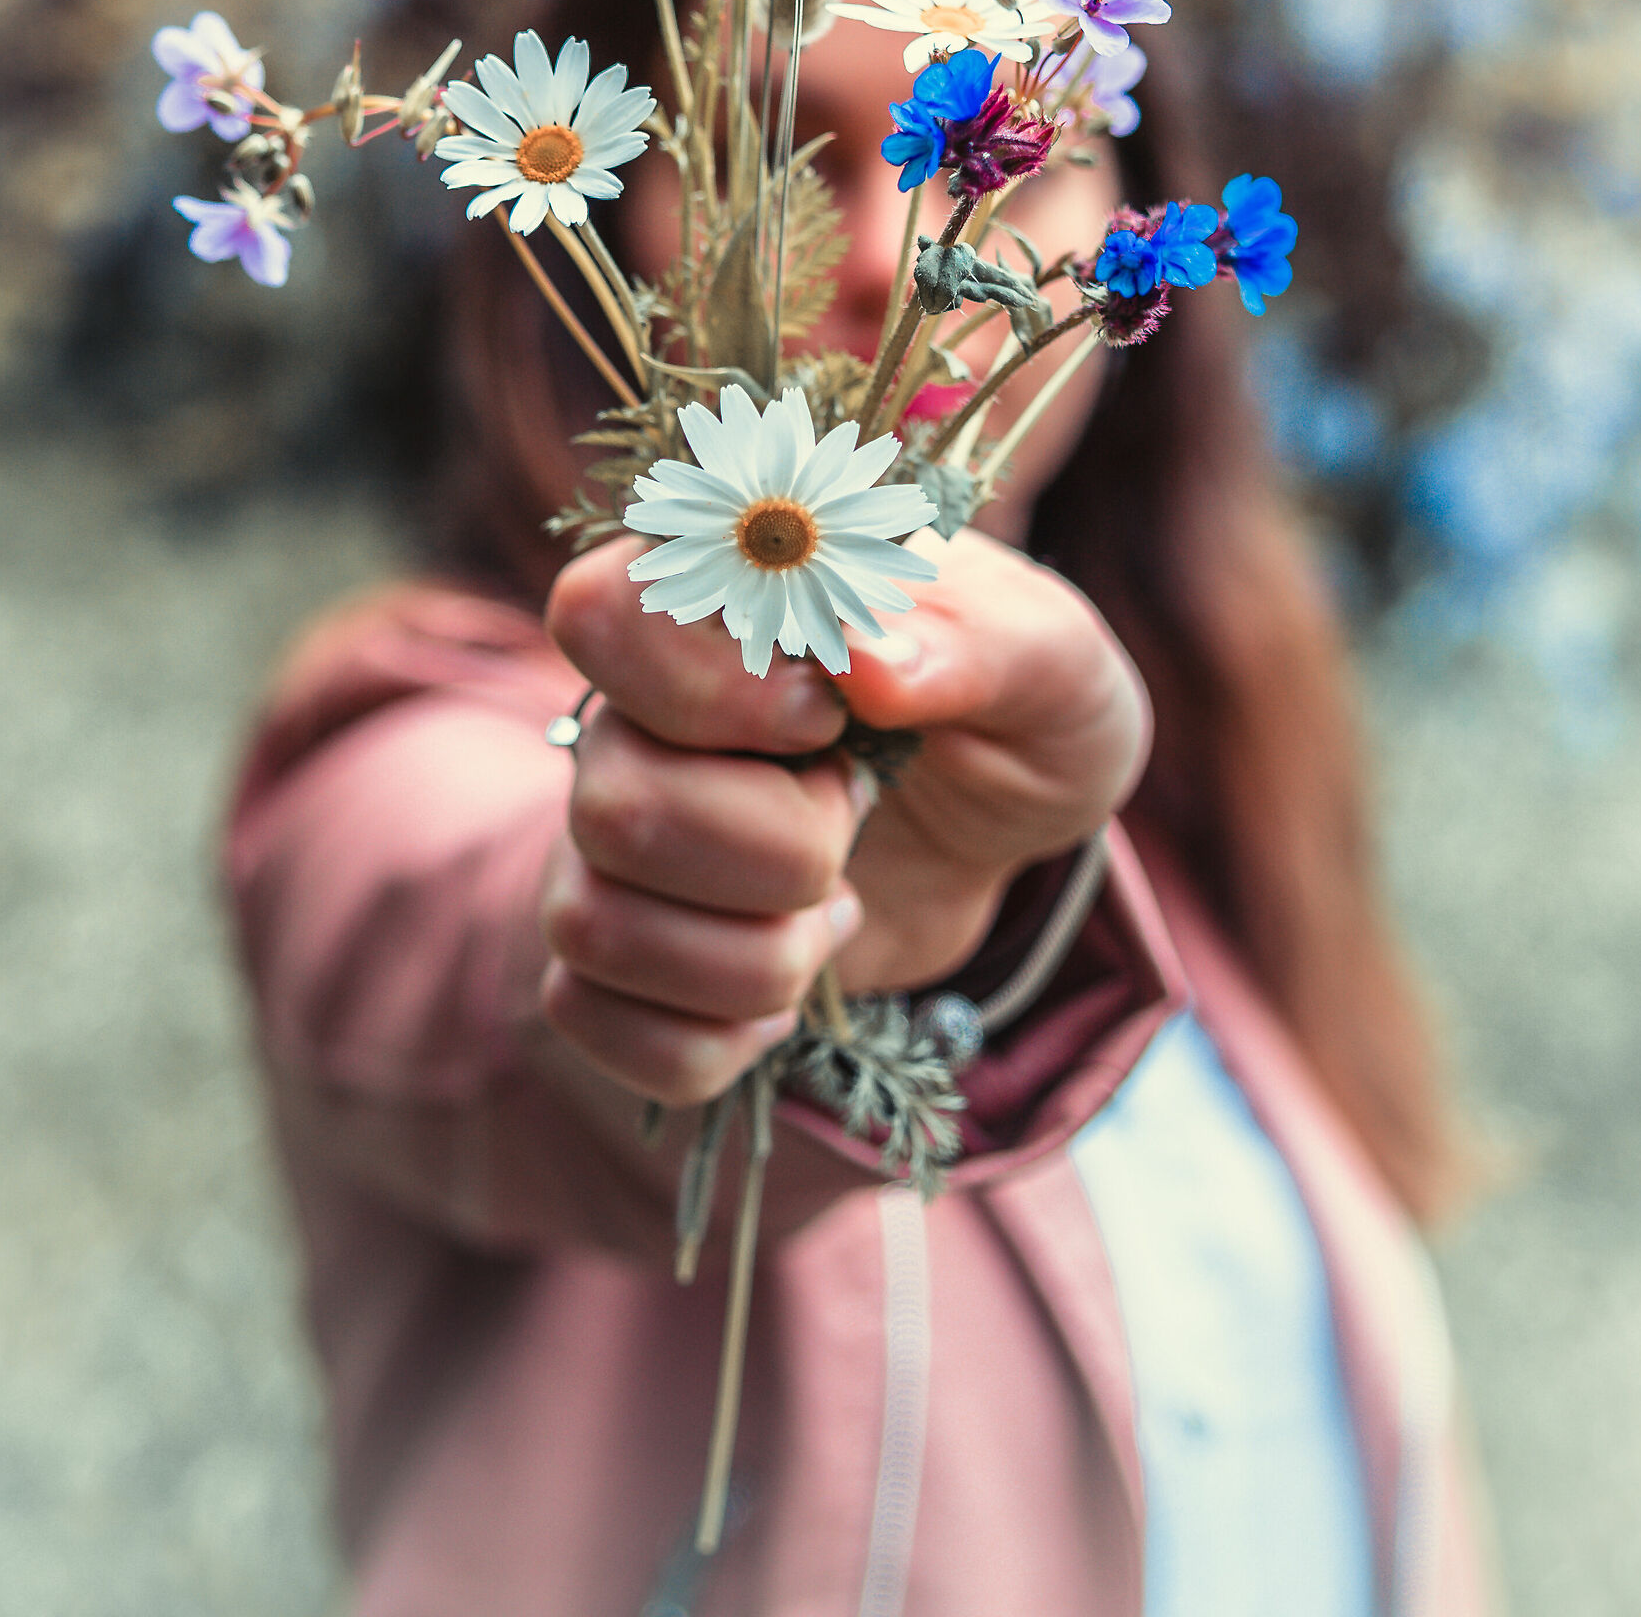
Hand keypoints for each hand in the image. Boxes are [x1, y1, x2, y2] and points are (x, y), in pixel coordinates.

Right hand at [540, 527, 1148, 1104]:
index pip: (600, 616)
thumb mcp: (1052, 662)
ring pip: (590, 924)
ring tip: (834, 914)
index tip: (828, 721)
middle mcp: (636, 707)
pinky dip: (703, 1042)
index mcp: (716, 598)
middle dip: (778, 854)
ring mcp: (615, 827)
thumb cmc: (1019, 704)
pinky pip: (588, 1017)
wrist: (1003, 818)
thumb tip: (870, 665)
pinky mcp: (620, 936)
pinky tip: (781, 1005)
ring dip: (751, 960)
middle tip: (856, 818)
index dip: (710, 695)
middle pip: (613, 805)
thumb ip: (979, 646)